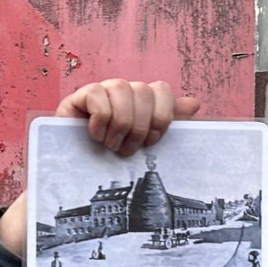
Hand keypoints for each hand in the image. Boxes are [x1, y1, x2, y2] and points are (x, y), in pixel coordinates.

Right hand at [0, 80, 199, 254]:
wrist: (74, 178)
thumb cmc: (111, 162)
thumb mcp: (142, 147)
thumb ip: (168, 125)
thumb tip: (193, 104)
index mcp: (141, 101)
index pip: (162, 90)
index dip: (162, 116)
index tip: (152, 142)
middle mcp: (122, 92)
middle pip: (144, 90)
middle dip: (140, 126)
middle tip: (128, 150)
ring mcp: (100, 91)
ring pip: (122, 88)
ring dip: (120, 123)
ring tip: (111, 145)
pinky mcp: (78, 97)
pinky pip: (96, 93)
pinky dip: (100, 119)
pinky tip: (94, 136)